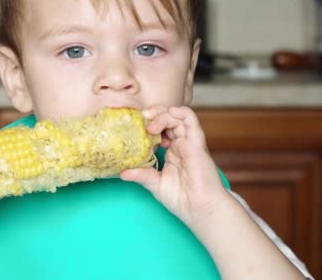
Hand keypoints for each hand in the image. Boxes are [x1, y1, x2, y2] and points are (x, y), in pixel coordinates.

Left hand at [120, 106, 229, 226]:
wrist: (200, 209)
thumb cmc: (182, 199)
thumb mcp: (155, 184)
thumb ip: (141, 175)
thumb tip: (121, 172)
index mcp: (172, 151)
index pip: (160, 129)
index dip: (148, 124)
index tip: (135, 127)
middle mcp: (181, 144)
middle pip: (168, 118)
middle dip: (154, 114)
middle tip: (142, 119)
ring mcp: (189, 142)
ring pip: (177, 116)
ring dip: (162, 114)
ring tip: (150, 125)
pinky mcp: (197, 143)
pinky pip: (191, 120)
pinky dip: (180, 112)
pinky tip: (168, 114)